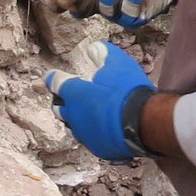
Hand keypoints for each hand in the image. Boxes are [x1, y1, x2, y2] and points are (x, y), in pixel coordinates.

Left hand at [45, 43, 155, 160]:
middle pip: (58, 108)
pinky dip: (92, 132)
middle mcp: (73, 115)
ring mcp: (83, 134)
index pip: (55, 83)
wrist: (144, 124)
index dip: (53, 78)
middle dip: (61, 101)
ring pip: (71, 126)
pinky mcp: (96, 148)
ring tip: (85, 112)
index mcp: (74, 93)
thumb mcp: (118, 64)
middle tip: (69, 96)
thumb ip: (103, 53)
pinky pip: (89, 139)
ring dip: (75, 119)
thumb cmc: (128, 91)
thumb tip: (92, 47)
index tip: (52, 76)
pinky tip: (101, 128)